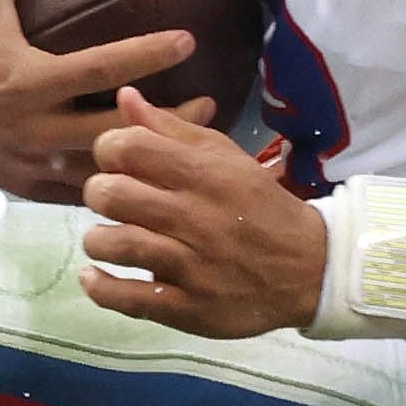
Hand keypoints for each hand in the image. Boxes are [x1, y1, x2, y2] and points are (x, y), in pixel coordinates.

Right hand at [0, 0, 213, 199]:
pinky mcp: (18, 183)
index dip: (148, 55)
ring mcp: (24, 161)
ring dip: (146, 160)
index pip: (102, 69)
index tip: (189, 41)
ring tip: (190, 147)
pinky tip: (146, 175)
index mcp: (25, 79)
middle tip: (211, 104)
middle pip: (114, 132)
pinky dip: (111, 185)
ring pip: (100, 172)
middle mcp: (30, 127)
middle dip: (168, 123)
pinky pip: (74, 193)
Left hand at [78, 90, 328, 333]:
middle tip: (114, 202)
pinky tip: (95, 277)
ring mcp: (191, 267)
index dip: (109, 148)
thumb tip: (124, 97)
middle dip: (100, 193)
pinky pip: (128, 298)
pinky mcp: (188, 308)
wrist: (310, 269)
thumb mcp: (226, 159)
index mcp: (206, 175)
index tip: (117, 161)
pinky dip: (100, 287)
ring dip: (99, 240)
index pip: (130, 146)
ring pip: (114, 244)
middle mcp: (195, 217)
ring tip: (110, 239)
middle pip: (111, 194)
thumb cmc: (261, 206)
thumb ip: (172, 129)